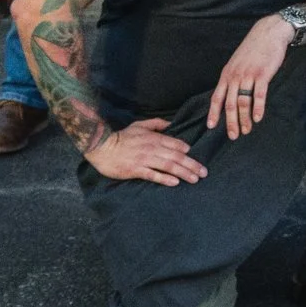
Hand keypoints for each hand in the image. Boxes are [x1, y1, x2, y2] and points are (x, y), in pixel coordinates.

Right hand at [88, 118, 206, 185]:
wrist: (102, 146)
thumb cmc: (122, 137)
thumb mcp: (140, 125)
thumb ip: (156, 124)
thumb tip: (171, 124)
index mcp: (154, 138)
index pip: (176, 144)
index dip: (187, 151)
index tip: (197, 157)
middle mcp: (152, 148)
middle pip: (177, 157)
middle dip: (192, 165)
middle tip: (204, 172)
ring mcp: (144, 159)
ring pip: (169, 166)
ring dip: (184, 172)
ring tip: (195, 179)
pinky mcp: (136, 170)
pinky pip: (153, 175)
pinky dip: (165, 179)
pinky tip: (175, 183)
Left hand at [208, 16, 292, 137]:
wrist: (268, 33)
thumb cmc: (254, 49)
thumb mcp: (237, 63)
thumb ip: (232, 78)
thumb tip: (230, 95)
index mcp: (227, 74)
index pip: (216, 97)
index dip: (213, 113)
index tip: (211, 127)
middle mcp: (235, 76)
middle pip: (230, 104)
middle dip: (231, 122)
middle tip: (233, 135)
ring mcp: (248, 75)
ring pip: (243, 102)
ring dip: (244, 119)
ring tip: (247, 130)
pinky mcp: (263, 74)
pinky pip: (259, 95)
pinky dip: (258, 108)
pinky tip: (258, 118)